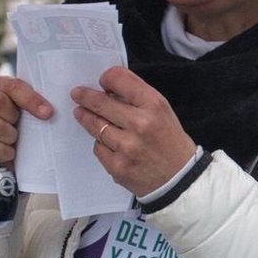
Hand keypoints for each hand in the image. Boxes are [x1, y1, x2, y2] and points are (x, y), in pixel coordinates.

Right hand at [0, 75, 53, 183]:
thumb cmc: (6, 125)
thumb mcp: (18, 109)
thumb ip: (28, 101)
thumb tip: (48, 110)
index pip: (11, 85)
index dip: (31, 99)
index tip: (47, 112)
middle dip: (13, 118)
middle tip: (16, 126)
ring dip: (9, 137)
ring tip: (10, 139)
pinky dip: (3, 152)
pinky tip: (5, 152)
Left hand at [72, 67, 196, 196]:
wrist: (180, 179)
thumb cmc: (171, 142)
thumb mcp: (163, 113)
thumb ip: (139, 99)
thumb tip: (109, 91)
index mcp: (154, 105)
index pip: (120, 80)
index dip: (108, 78)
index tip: (103, 82)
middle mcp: (140, 124)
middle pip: (101, 103)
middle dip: (85, 96)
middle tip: (77, 94)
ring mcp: (127, 147)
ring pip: (96, 125)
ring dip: (85, 117)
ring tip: (81, 113)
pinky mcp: (118, 166)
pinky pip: (99, 148)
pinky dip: (101, 143)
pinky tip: (108, 142)